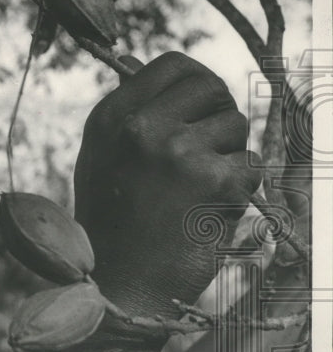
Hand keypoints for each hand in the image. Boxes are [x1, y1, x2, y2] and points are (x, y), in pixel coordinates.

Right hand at [73, 52, 261, 318]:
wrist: (119, 285)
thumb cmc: (111, 224)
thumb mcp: (101, 157)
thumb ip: (130, 117)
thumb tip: (158, 78)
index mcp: (112, 116)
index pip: (172, 65)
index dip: (196, 81)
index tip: (201, 104)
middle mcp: (143, 126)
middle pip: (210, 86)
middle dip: (220, 112)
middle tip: (213, 145)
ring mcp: (180, 152)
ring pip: (235, 127)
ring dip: (229, 155)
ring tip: (199, 190)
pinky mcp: (215, 182)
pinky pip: (250, 165)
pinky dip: (240, 189)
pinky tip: (209, 212)